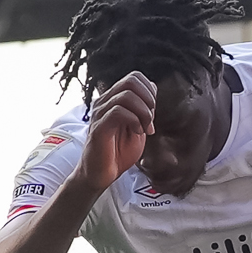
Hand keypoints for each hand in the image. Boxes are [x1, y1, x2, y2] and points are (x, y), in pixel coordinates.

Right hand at [82, 71, 156, 191]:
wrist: (102, 175)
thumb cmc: (118, 153)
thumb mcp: (138, 126)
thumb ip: (144, 108)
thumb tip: (152, 87)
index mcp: (113, 99)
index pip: (134, 77)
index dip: (149, 91)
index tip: (152, 112)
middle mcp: (104, 102)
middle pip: (131, 80)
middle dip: (148, 99)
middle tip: (150, 119)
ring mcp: (100, 113)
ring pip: (126, 95)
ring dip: (144, 112)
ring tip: (145, 129)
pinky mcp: (99, 127)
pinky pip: (118, 111)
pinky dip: (134, 120)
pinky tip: (137, 132)